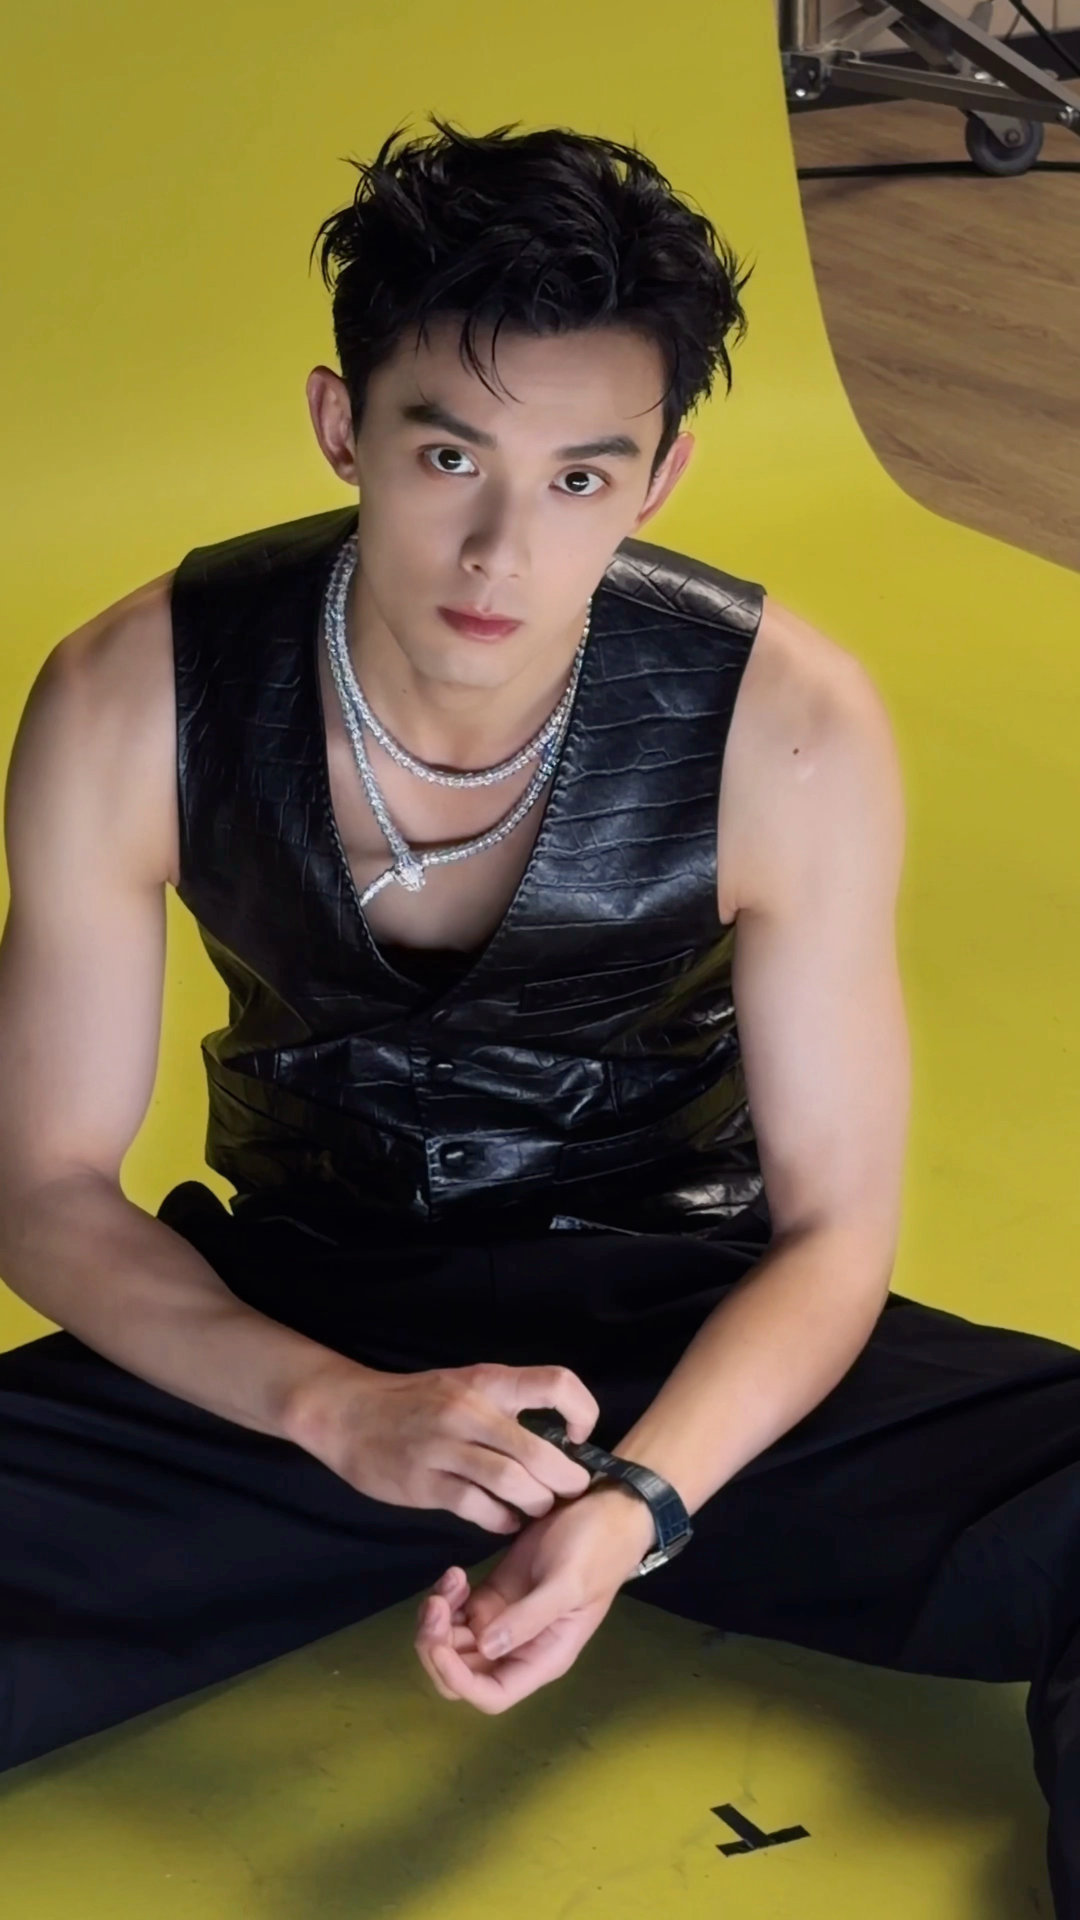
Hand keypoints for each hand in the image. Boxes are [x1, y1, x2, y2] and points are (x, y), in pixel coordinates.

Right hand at [289, 1356, 598, 1533]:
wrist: (348, 1413)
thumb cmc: (415, 1401)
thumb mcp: (463, 1384)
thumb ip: (506, 1405)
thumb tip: (559, 1438)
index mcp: (487, 1381)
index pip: (556, 1383)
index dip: (583, 1412)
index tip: (578, 1436)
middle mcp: (470, 1410)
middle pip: (539, 1452)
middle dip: (567, 1480)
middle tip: (572, 1492)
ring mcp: (445, 1448)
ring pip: (513, 1483)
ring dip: (536, 1504)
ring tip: (538, 1509)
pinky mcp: (425, 1483)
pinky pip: (478, 1509)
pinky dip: (502, 1520)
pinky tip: (505, 1520)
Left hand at [414, 1486, 650, 1713]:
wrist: (606, 1510)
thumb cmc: (596, 1548)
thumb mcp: (568, 1582)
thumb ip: (530, 1617)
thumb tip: (486, 1647)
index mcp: (541, 1658)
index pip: (490, 1695)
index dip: (458, 1680)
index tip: (440, 1643)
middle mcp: (517, 1649)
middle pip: (460, 1673)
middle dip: (437, 1647)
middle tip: (436, 1605)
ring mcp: (502, 1622)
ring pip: (452, 1643)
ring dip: (438, 1619)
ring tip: (452, 1579)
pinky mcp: (492, 1595)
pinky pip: (456, 1613)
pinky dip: (447, 1598)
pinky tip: (456, 1573)